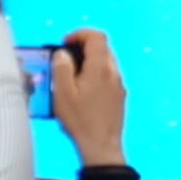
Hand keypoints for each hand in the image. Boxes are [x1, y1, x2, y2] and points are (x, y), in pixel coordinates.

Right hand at [53, 28, 126, 167]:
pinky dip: (95, 75)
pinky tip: (82, 92)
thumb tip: (63, 53)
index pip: (97, 36)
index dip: (80, 34)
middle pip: (102, 48)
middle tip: (65, 60)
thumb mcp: (63, 93)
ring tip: (70, 78)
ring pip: (105, 63)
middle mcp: (114, 72)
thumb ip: (62, 68)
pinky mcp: (119, 96)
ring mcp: (119, 85)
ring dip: (89, 63)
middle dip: (83, 48)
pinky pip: (107, 77)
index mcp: (101, 67)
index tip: (65, 43)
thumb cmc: (80, 120)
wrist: (100, 145)